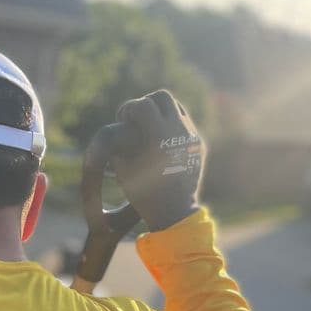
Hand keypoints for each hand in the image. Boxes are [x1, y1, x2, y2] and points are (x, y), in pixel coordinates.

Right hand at [112, 91, 203, 231]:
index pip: (142, 105)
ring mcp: (191, 136)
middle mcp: (178, 130)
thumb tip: (112, 132)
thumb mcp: (123, 171)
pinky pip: (185, 124)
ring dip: (160, 112)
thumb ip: (117, 147)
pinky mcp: (198, 144)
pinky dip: (171, 126)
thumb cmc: (145, 195)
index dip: (127, 109)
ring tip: (149, 127)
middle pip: (162, 97)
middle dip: (146, 103)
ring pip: (176, 107)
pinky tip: (162, 141)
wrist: (175, 213)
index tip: (122, 119)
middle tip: (136, 118)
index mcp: (158, 136)